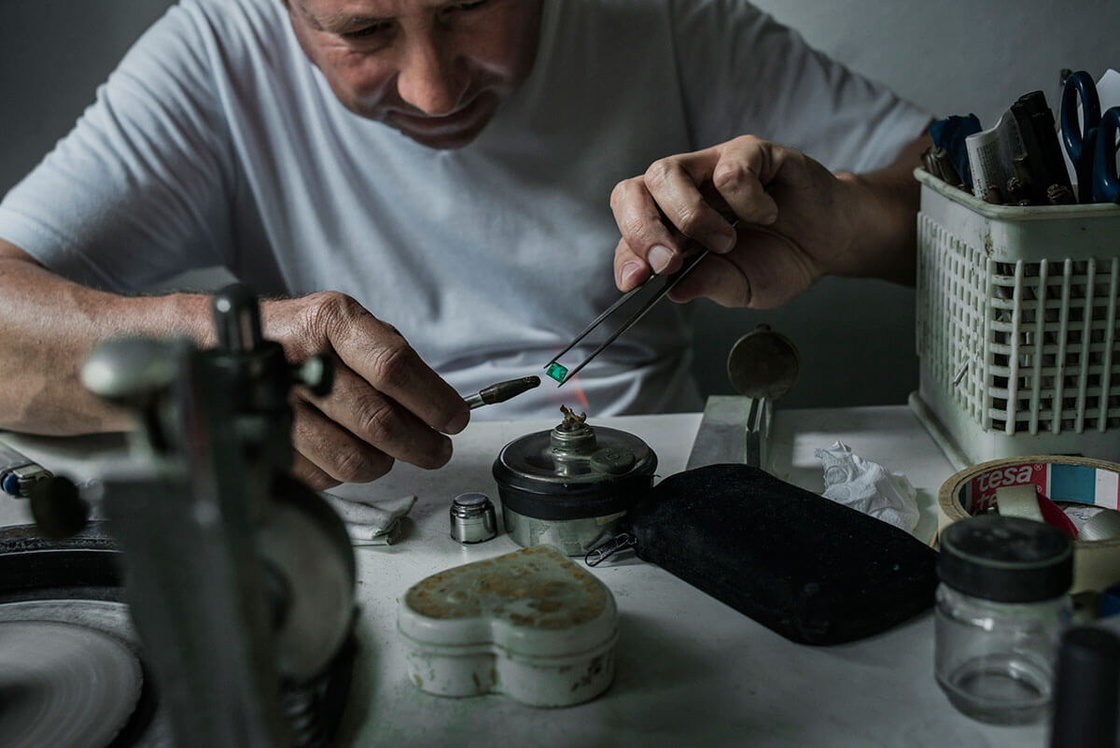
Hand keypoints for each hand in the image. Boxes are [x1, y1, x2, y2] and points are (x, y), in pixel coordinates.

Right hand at [260, 292, 468, 489]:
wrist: (220, 344)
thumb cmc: (301, 338)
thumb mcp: (347, 326)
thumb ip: (393, 361)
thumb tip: (440, 410)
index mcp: (331, 321)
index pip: (393, 367)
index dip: (433, 400)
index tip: (454, 419)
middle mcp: (301, 360)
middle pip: (377, 420)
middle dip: (421, 444)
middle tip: (438, 450)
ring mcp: (277, 406)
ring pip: (353, 458)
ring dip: (385, 462)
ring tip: (393, 451)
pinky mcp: (264, 443)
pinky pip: (323, 476)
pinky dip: (346, 472)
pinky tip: (347, 449)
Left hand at [610, 135, 865, 308]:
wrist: (830, 241)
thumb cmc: (780, 258)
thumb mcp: (742, 286)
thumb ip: (710, 285)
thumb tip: (676, 290)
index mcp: (671, 226)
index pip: (630, 233)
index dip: (627, 255)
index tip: (635, 281)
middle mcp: (683, 191)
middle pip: (632, 191)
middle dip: (643, 230)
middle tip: (670, 262)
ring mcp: (711, 167)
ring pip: (667, 172)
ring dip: (691, 216)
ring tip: (727, 242)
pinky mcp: (748, 152)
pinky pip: (728, 170)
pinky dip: (746, 201)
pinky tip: (768, 213)